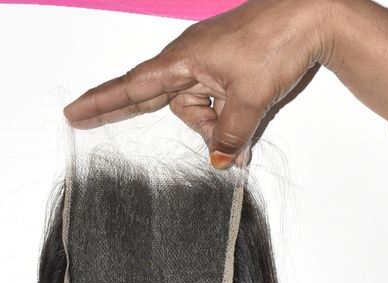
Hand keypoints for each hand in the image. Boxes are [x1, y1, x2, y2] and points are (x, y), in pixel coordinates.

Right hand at [62, 0, 338, 167]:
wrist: (314, 15)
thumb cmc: (276, 43)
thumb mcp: (249, 100)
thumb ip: (229, 136)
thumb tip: (221, 163)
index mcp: (183, 60)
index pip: (132, 88)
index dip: (102, 104)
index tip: (73, 114)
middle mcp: (190, 58)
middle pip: (171, 103)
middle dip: (193, 121)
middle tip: (196, 111)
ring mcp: (210, 61)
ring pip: (200, 107)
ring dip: (221, 121)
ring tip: (251, 110)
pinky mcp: (230, 64)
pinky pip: (218, 99)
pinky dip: (230, 113)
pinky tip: (249, 114)